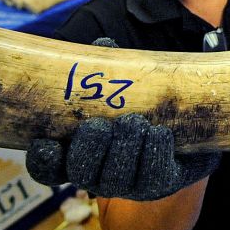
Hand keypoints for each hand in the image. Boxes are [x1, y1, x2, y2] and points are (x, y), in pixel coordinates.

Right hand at [26, 38, 219, 200]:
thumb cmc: (140, 98)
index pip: (47, 168)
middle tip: (99, 126)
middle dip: (88, 150)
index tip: (45, 143)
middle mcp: (98, 173)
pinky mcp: (160, 183)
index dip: (42, 161)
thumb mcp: (122, 80)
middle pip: (80, 173)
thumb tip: (103, 46)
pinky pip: (153, 177)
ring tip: (134, 122)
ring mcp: (128, 183)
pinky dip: (154, 152)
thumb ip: (108, 66)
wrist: (187, 121)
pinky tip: (158, 132)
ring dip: (123, 149)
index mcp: (76, 150)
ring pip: (115, 180)